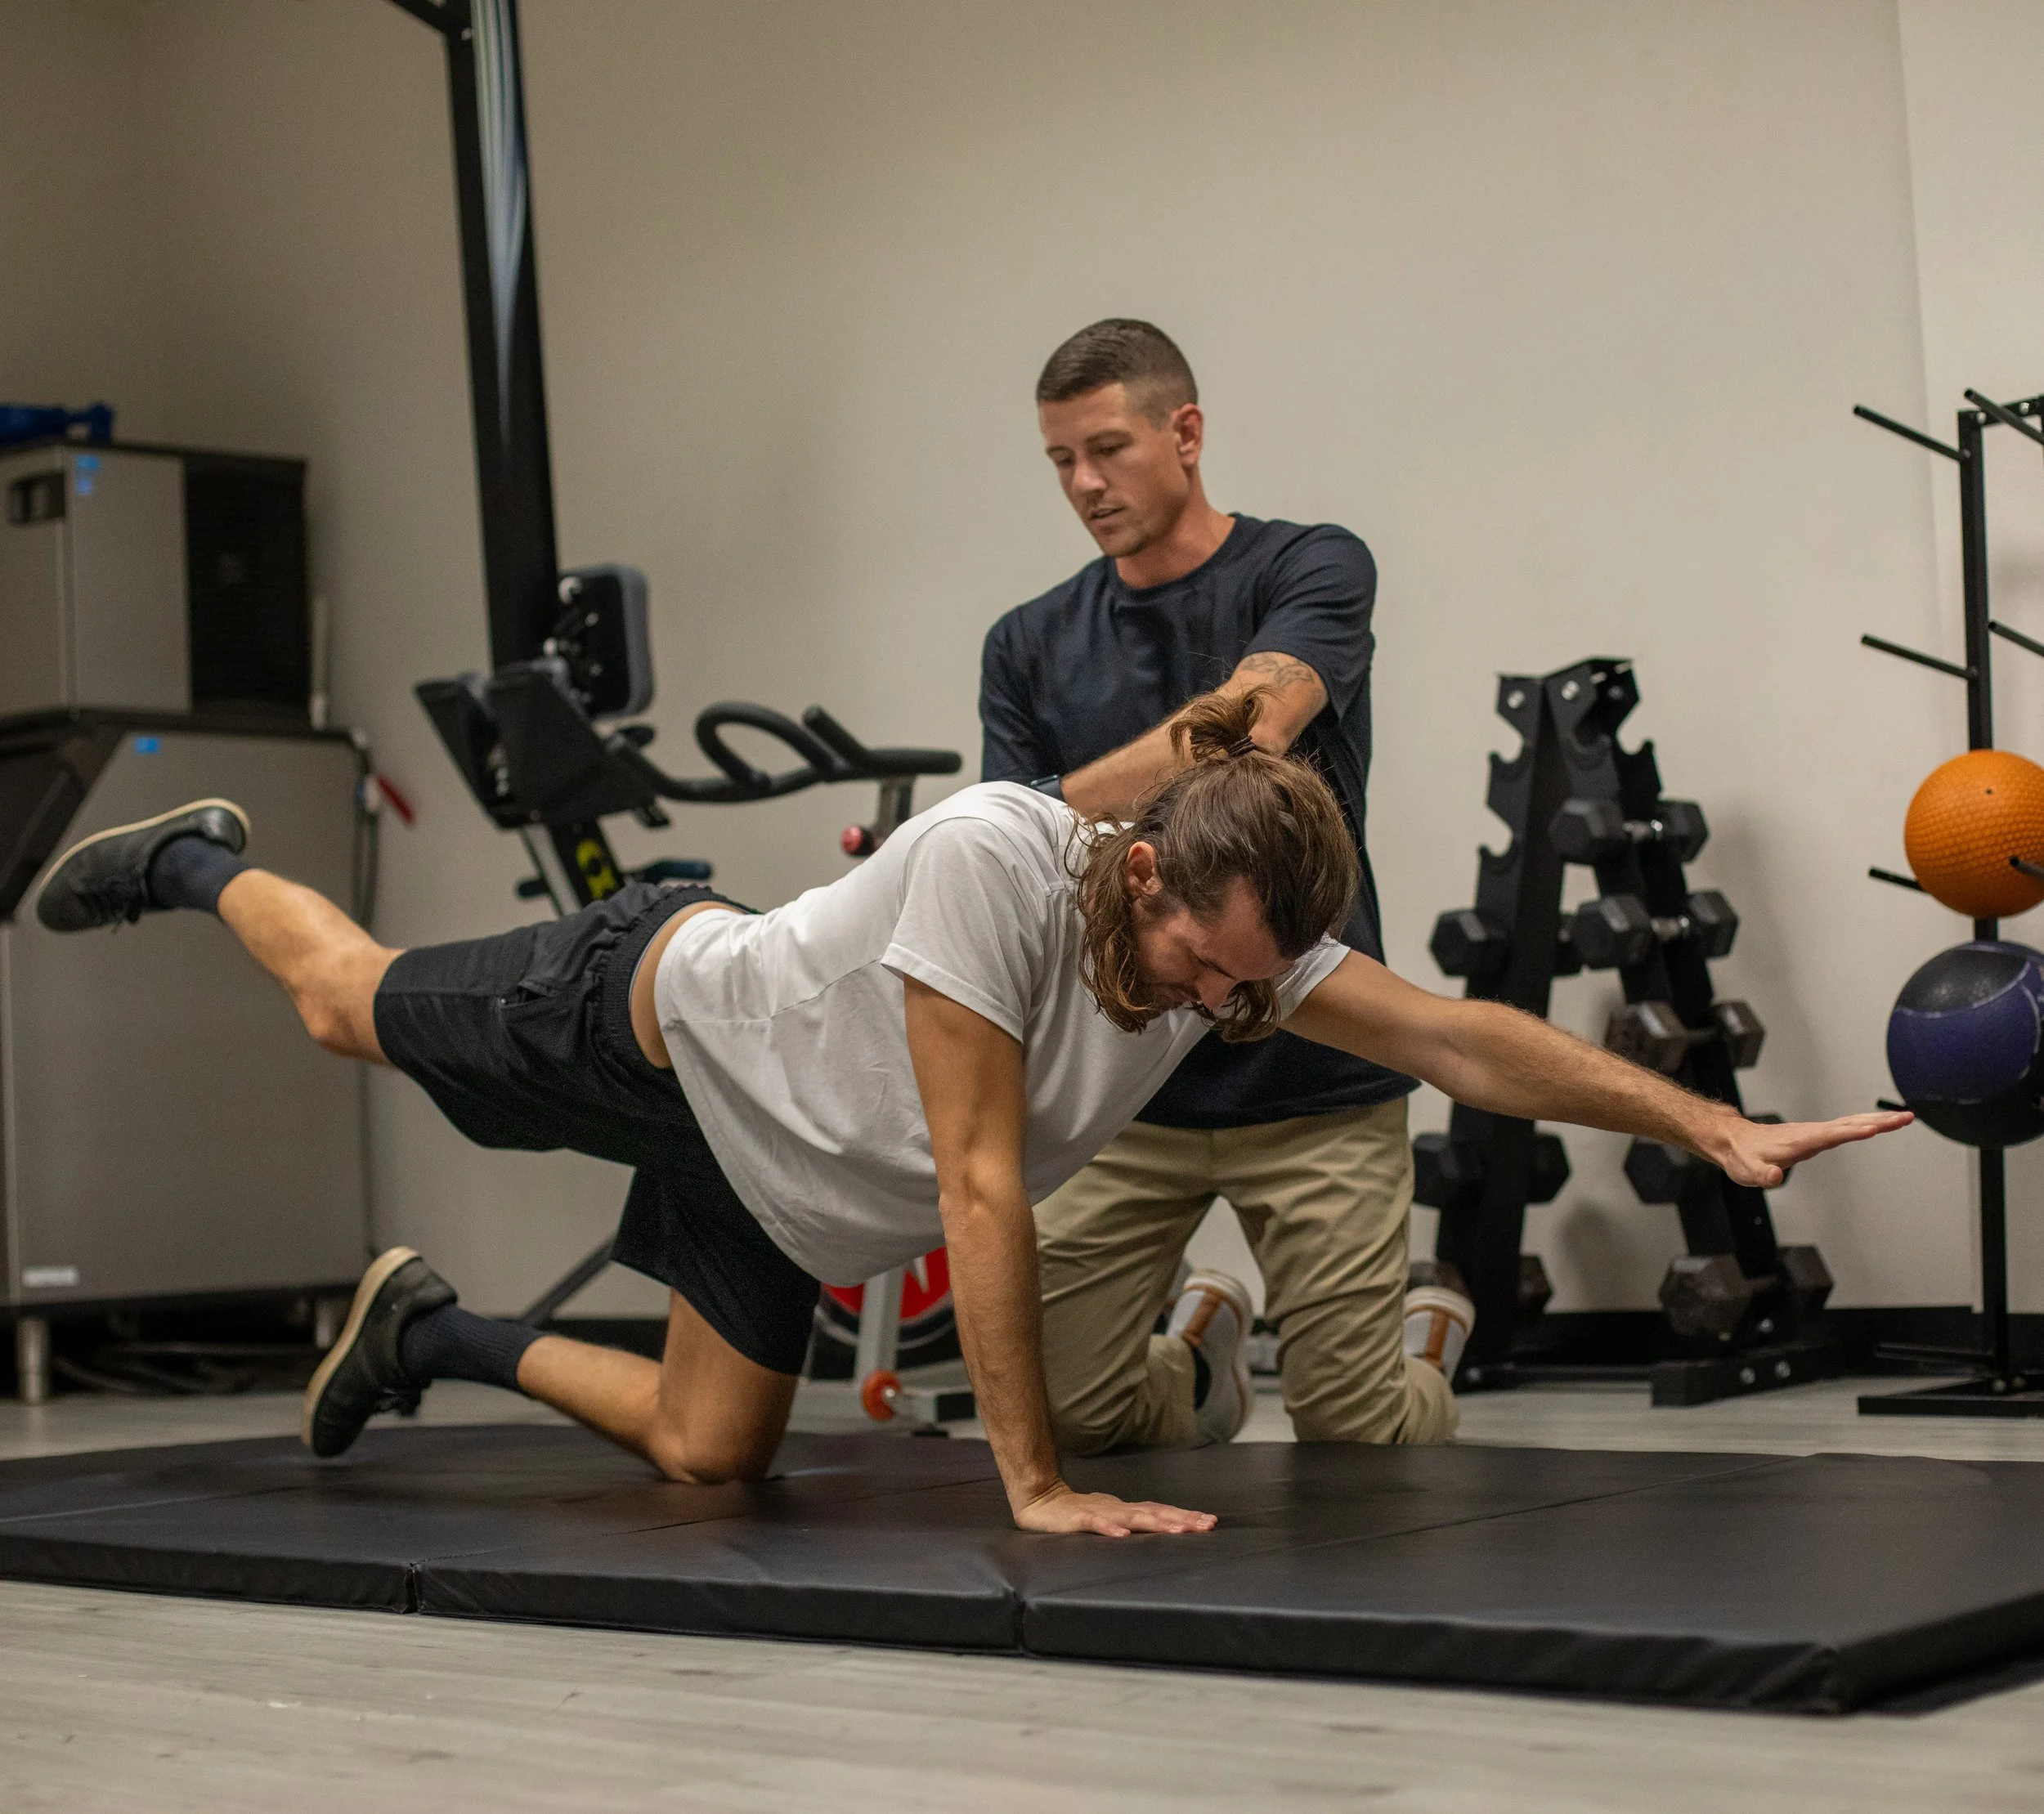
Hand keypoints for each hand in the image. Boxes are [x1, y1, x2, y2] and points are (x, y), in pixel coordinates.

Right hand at [1014, 1482, 1216, 1536]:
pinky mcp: (1079, 1519)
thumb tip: (1160, 1528)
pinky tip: (1123, 1535)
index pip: (1161, 1512)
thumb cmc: (1077, 1512)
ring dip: (1156, 1523)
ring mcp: (1099, 1512)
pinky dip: (1110, 1529)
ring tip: (1177, 1530)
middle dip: (1181, 1519)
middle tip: (1205, 1525)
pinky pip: (1096, 1524)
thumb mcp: (1109, 1519)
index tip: (1209, 1521)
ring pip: (1132, 1517)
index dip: (1185, 1516)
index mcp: (1126, 1510)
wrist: (1041, 1499)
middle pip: (1154, 1512)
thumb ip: (1130, 1523)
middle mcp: (1118, 1509)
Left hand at [1713, 1109, 1911, 1187]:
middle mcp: (1810, 1132)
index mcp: (1800, 1141)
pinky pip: (1844, 1127)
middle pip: (1849, 1124)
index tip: (1874, 1128)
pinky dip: (1863, 1124)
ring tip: (1902, 1118)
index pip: (1831, 1135)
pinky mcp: (1814, 1135)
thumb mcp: (1748, 1171)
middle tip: (1906, 1117)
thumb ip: (1762, 1174)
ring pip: (1850, 1123)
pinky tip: (1875, 1124)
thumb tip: (1774, 1177)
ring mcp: (1813, 1132)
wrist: (1733, 1141)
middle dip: (1878, 1121)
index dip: (1852, 1132)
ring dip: (1876, 1120)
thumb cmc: (1742, 1156)